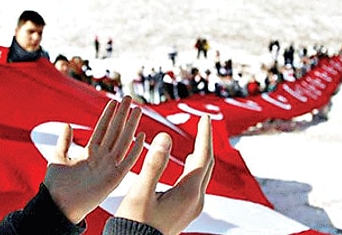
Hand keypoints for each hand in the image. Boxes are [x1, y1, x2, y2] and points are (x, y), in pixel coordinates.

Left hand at [43, 96, 144, 222]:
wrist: (58, 206)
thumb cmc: (56, 186)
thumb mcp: (58, 158)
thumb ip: (64, 142)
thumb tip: (67, 125)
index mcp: (89, 153)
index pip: (102, 129)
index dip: (107, 115)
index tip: (113, 101)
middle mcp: (102, 158)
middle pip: (115, 131)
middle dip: (122, 114)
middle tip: (128, 98)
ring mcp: (109, 167)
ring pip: (123, 141)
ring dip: (130, 126)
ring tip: (137, 110)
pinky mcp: (115, 178)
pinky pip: (128, 161)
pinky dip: (136, 149)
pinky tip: (142, 136)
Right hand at [115, 116, 213, 234]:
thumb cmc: (135, 223)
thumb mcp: (141, 192)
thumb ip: (154, 164)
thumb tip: (166, 137)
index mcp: (188, 194)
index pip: (202, 157)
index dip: (204, 135)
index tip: (205, 117)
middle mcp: (195, 201)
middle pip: (206, 164)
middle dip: (205, 141)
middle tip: (203, 122)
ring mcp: (192, 208)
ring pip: (202, 174)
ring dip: (201, 154)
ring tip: (199, 137)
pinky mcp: (186, 212)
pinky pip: (196, 183)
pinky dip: (195, 167)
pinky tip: (189, 162)